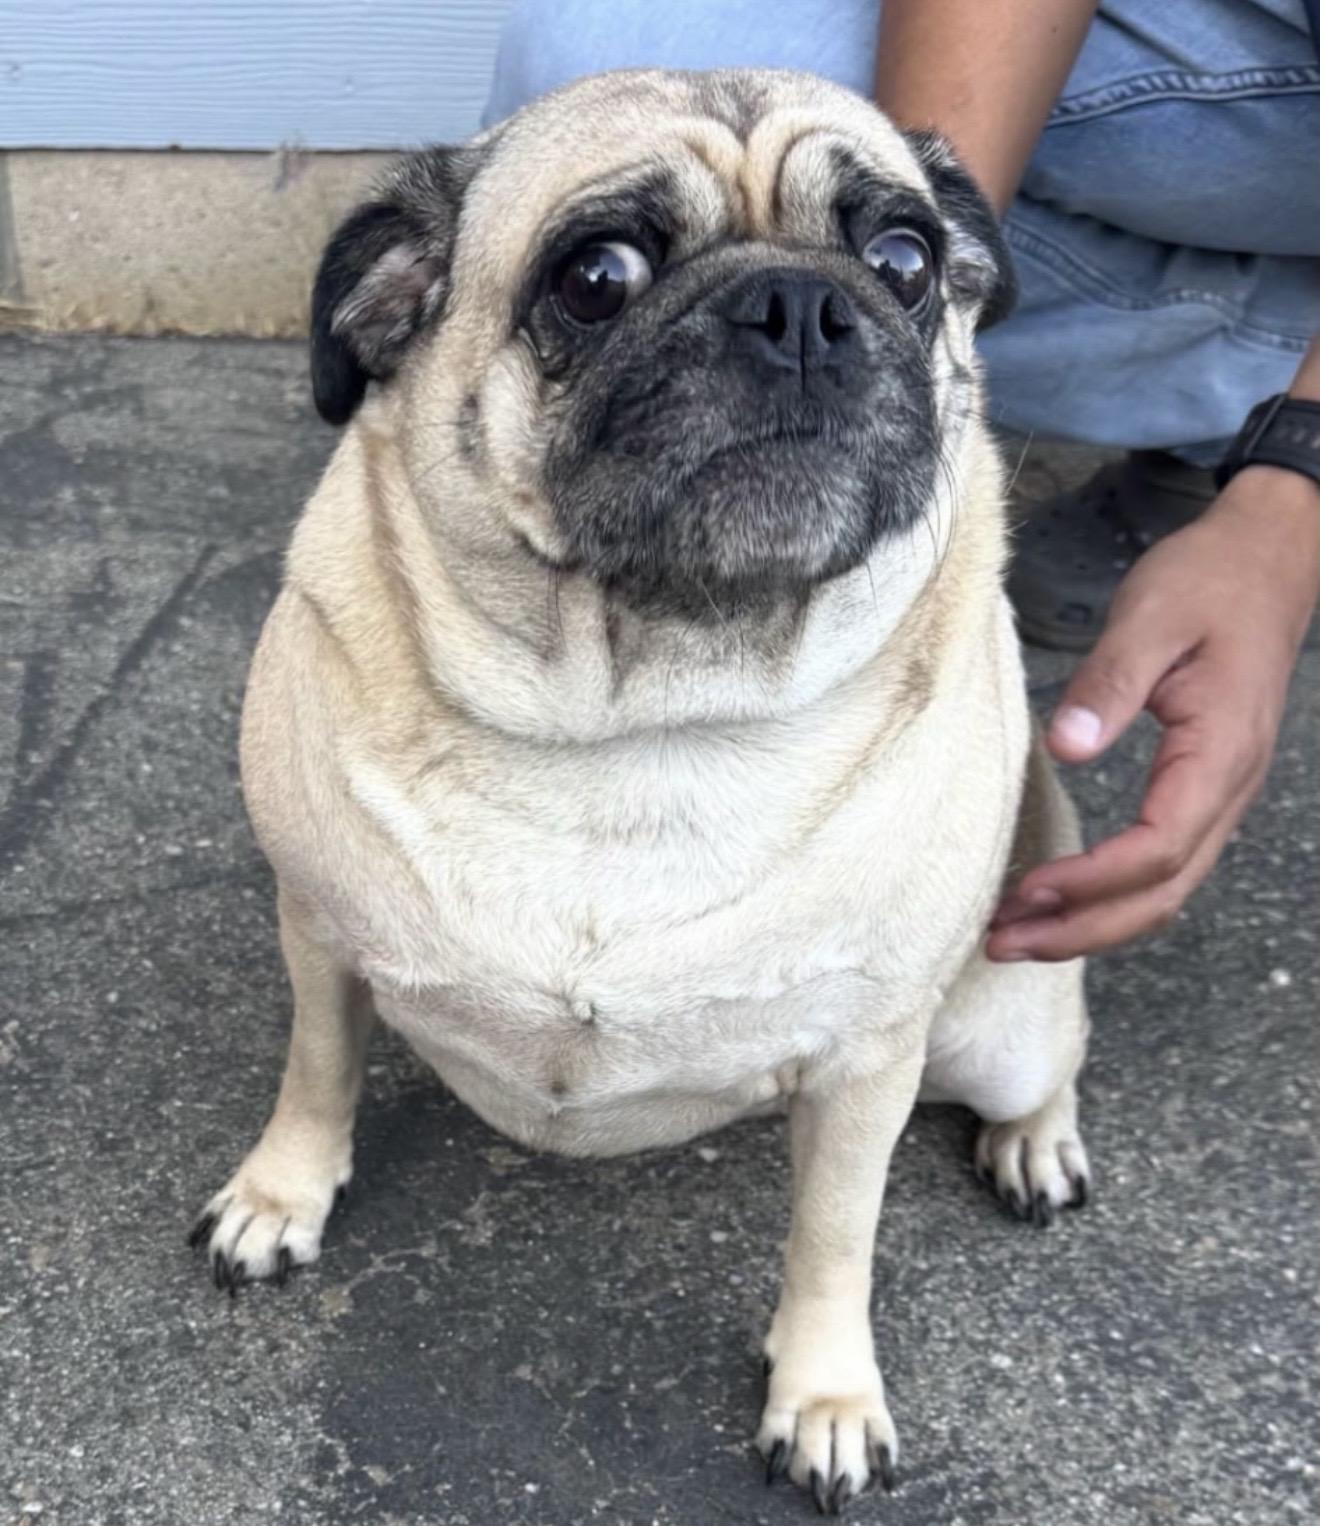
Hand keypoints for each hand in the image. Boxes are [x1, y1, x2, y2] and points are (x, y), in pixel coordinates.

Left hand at [988, 464, 1319, 961]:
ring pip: (1164, 891)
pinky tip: (1061, 899)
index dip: (1088, 881)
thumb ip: (1109, 681)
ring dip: (1091, 923)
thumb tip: (1065, 746)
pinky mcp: (1202, 788)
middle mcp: (1229, 789)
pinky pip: (1163, 865)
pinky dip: (1109, 895)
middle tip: (1000, 944)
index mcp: (1219, 753)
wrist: (1268, 559)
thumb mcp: (1150, 617)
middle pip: (1161, 894)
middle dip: (1080, 929)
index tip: (1023, 891)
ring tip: (1016, 936)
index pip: (1155, 848)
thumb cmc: (1209, 581)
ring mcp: (1221, 794)